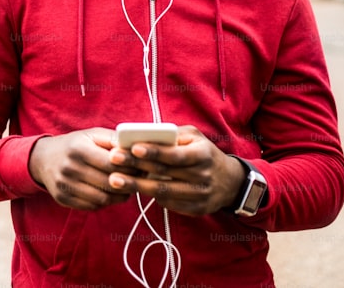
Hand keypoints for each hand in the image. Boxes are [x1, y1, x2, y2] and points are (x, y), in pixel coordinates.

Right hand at [29, 127, 141, 209]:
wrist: (43, 158)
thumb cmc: (74, 145)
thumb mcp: (91, 135)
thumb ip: (113, 140)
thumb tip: (136, 148)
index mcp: (78, 149)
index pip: (112, 163)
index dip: (130, 167)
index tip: (141, 167)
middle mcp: (69, 168)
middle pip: (109, 183)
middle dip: (128, 183)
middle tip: (138, 180)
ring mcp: (64, 185)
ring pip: (103, 198)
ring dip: (119, 196)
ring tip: (127, 188)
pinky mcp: (63, 199)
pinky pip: (92, 206)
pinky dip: (106, 202)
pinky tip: (111, 194)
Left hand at [106, 125, 245, 216]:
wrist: (230, 182)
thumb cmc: (204, 153)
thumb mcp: (195, 137)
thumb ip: (173, 135)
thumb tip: (144, 135)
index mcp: (202, 155)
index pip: (175, 154)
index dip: (154, 151)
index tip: (133, 147)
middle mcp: (202, 177)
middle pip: (164, 174)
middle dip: (136, 167)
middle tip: (113, 160)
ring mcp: (199, 196)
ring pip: (162, 192)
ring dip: (136, 186)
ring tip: (114, 180)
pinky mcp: (196, 210)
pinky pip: (168, 204)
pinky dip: (150, 196)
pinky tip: (133, 189)